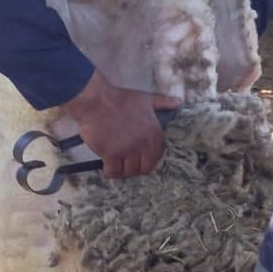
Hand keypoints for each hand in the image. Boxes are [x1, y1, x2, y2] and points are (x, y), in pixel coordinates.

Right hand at [63, 70, 180, 178]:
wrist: (96, 100)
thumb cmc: (119, 99)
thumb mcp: (145, 99)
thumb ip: (162, 103)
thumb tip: (177, 104)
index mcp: (153, 132)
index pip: (157, 155)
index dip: (148, 159)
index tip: (140, 159)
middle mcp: (143, 143)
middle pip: (145, 167)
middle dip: (137, 168)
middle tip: (127, 165)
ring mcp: (128, 150)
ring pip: (129, 171)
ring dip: (123, 171)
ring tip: (116, 166)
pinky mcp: (111, 154)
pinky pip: (114, 172)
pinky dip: (109, 172)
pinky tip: (106, 168)